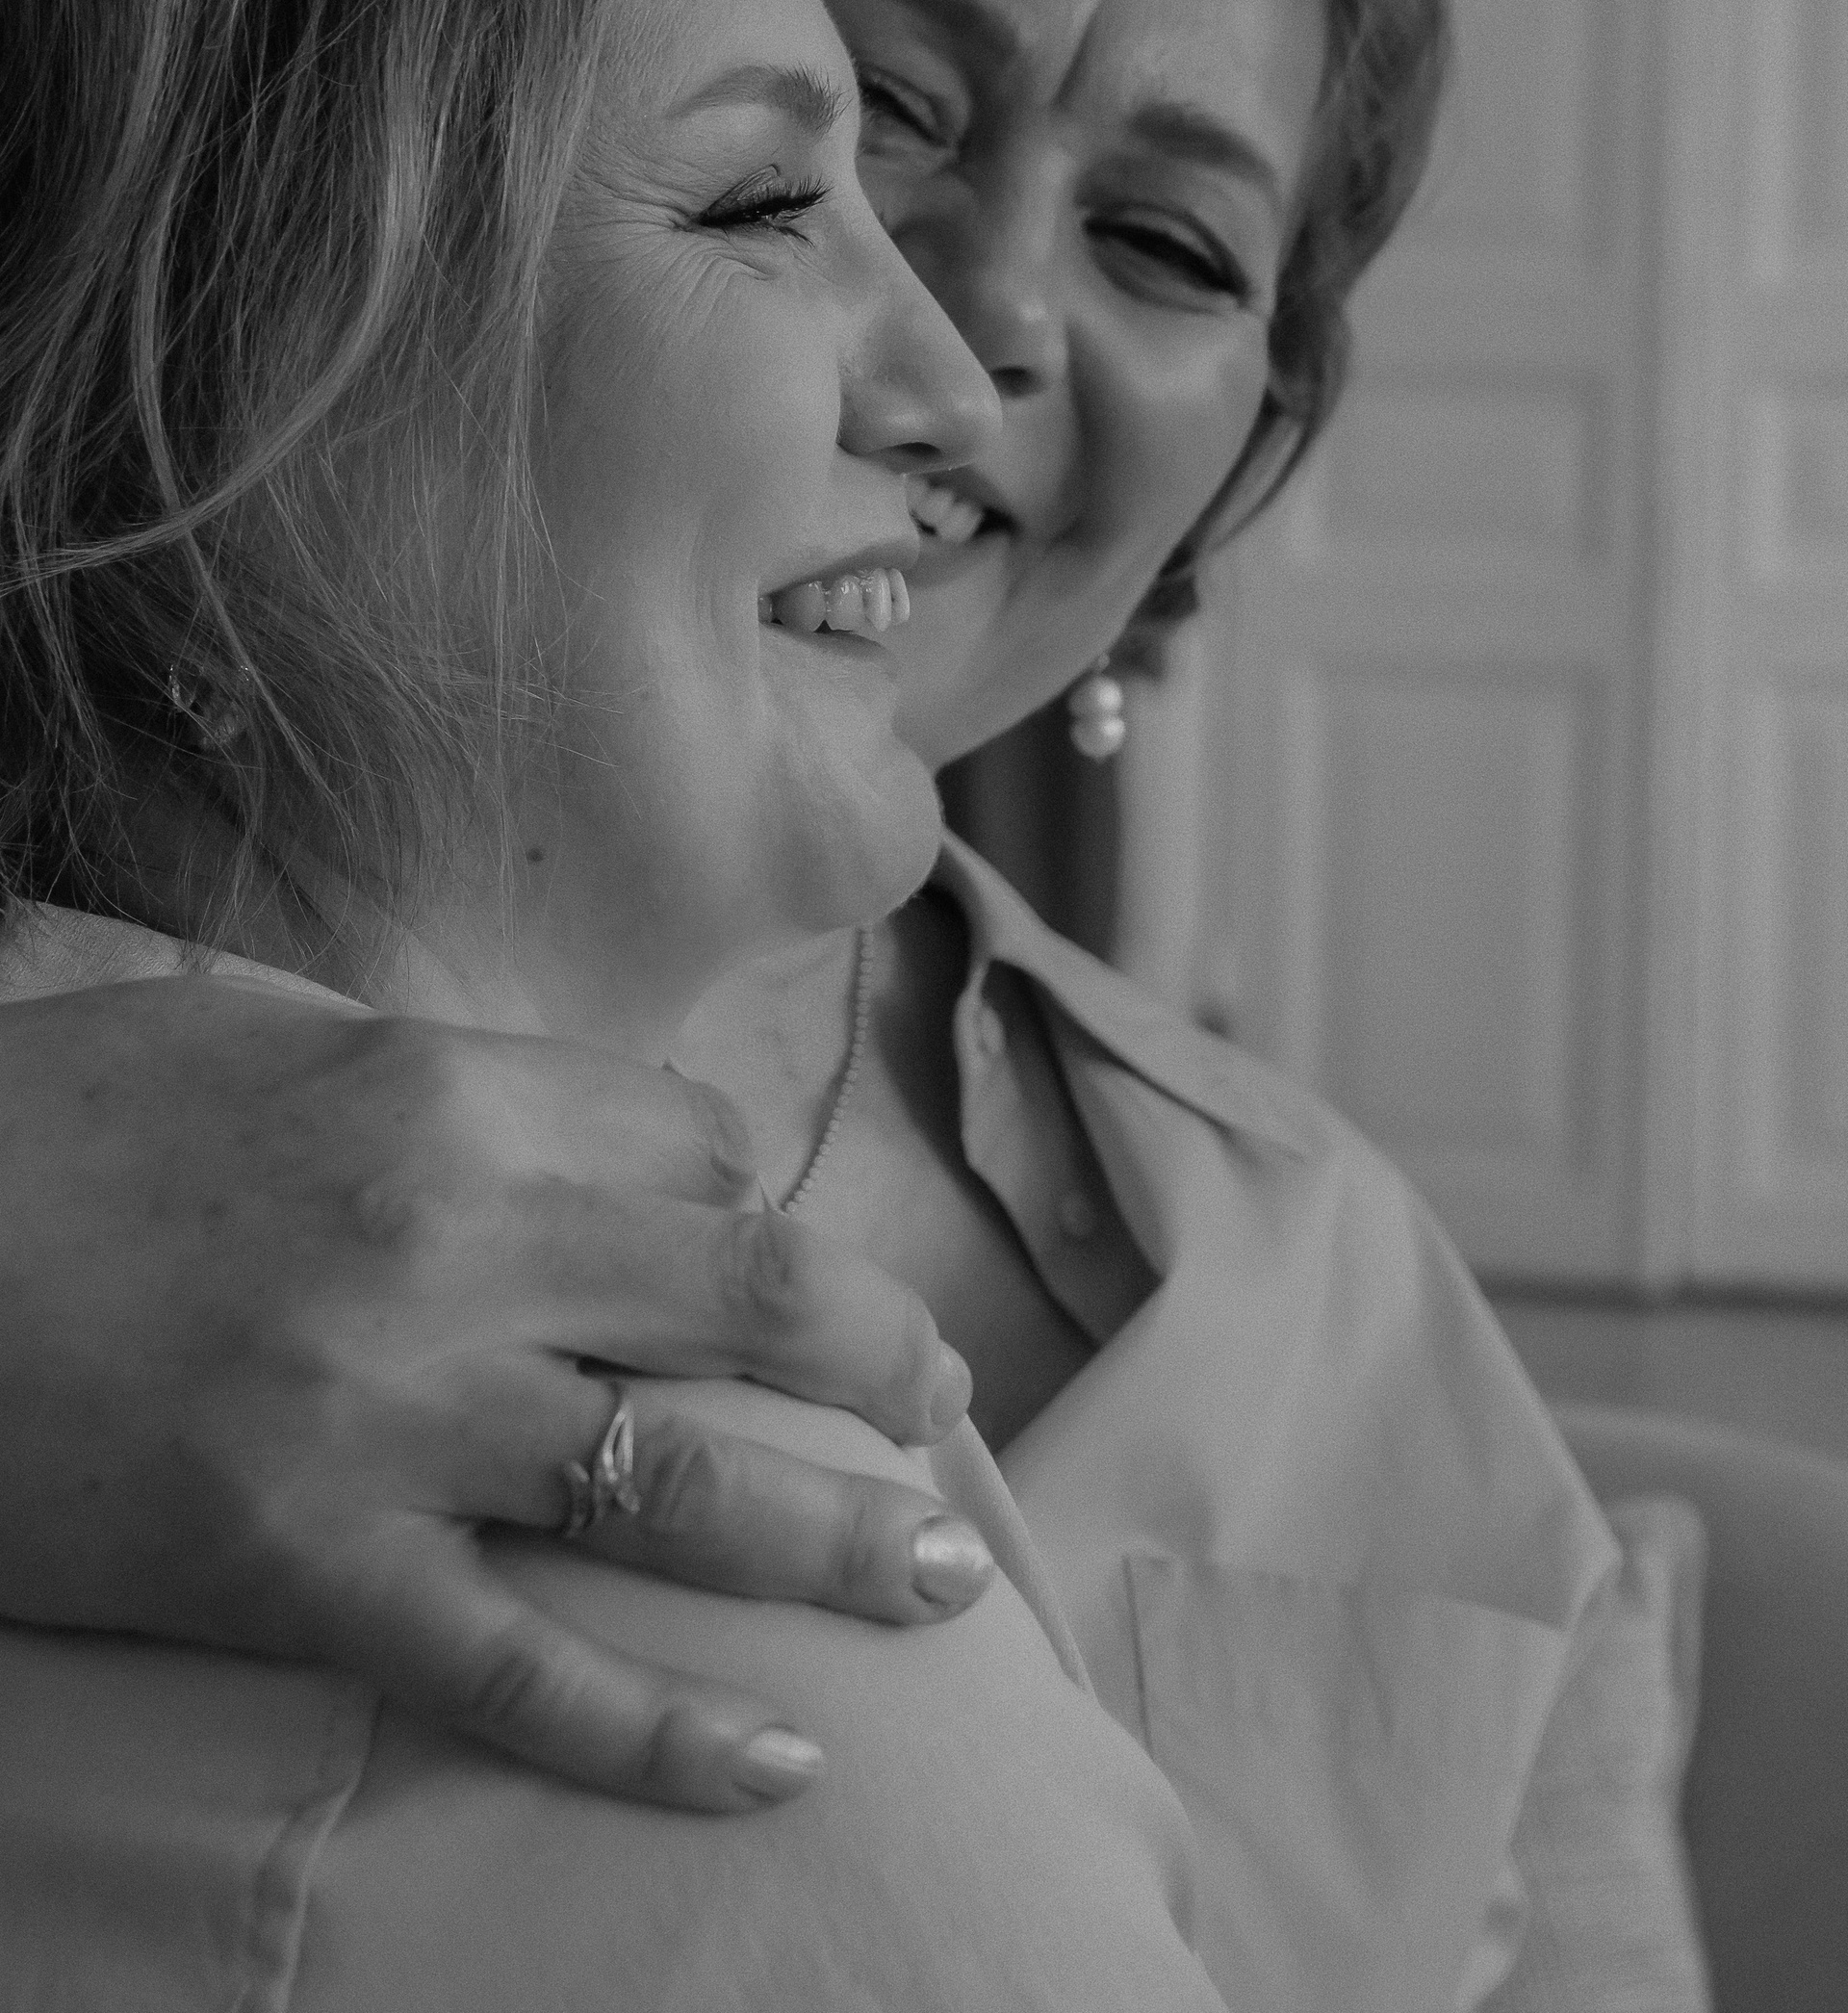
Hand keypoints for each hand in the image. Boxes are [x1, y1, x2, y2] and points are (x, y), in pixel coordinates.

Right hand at [0, 976, 988, 1809]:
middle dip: (888, 1353)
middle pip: (760, 1289)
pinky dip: (664, 1734)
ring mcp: (390, 1421)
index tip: (759, 1249)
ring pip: (688, 1486)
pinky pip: (523, 1673)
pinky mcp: (306, 1573)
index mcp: (445, 1090)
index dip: (754, 1197)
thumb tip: (560, 1113)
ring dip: (852, 1538)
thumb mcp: (254, 1034)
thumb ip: (425, 1071)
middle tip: (944, 1408)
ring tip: (952, 1581)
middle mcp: (457, 1244)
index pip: (700, 1139)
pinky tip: (779, 1770)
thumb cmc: (51, 1131)